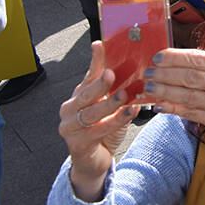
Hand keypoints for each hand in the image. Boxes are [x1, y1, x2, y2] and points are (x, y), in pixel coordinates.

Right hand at [59, 42, 135, 202]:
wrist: (95, 160)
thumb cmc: (104, 129)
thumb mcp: (111, 106)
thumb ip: (117, 90)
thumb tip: (134, 71)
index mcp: (79, 95)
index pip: (88, 75)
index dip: (95, 60)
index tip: (100, 45)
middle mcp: (70, 109)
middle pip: (85, 93)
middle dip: (99, 83)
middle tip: (112, 74)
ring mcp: (70, 127)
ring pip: (90, 113)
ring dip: (109, 104)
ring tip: (124, 96)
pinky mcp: (77, 143)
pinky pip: (97, 130)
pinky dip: (115, 121)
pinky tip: (130, 113)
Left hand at [145, 48, 204, 137]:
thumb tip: (176, 60)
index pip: (200, 59)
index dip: (176, 58)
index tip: (158, 57)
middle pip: (192, 77)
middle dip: (166, 74)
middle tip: (149, 72)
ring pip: (189, 96)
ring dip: (165, 91)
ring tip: (149, 86)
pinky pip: (191, 114)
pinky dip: (173, 109)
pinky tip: (160, 104)